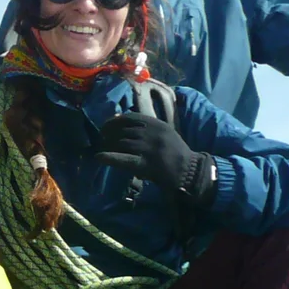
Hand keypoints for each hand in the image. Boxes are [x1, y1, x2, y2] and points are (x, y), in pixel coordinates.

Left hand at [95, 114, 213, 206]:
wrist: (189, 171)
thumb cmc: (175, 152)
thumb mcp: (164, 132)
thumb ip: (145, 126)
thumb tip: (116, 116)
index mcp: (157, 124)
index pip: (130, 117)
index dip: (115, 121)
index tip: (106, 125)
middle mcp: (152, 134)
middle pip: (124, 131)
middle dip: (110, 134)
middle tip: (102, 139)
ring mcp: (149, 149)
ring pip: (122, 143)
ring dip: (110, 146)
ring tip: (103, 148)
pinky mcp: (146, 164)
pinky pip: (124, 159)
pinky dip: (110, 157)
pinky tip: (99, 157)